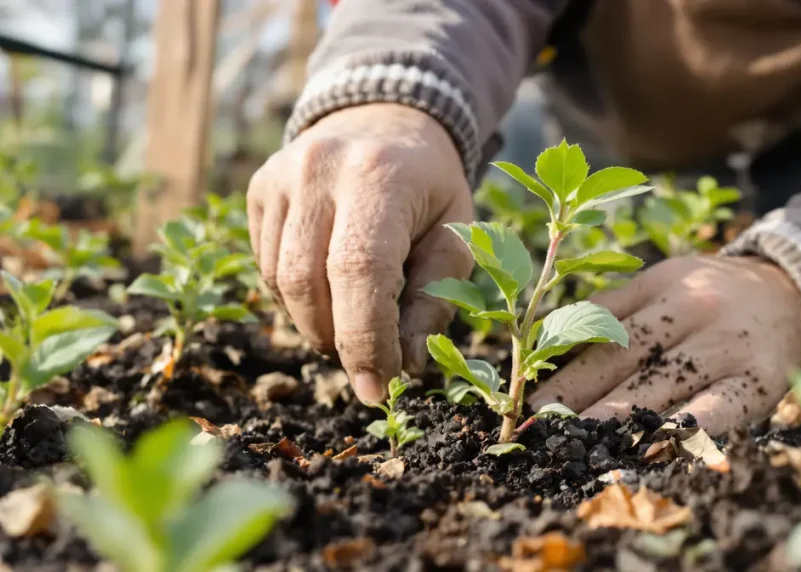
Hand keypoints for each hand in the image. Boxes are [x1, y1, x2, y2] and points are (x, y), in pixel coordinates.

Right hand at [247, 104, 473, 402]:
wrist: (387, 119)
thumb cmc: (430, 189)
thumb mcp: (457, 236)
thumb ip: (436, 298)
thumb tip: (408, 364)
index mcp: (381, 176)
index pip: (359, 271)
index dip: (365, 339)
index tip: (378, 387)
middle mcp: (321, 168)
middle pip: (308, 283)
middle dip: (337, 341)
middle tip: (368, 363)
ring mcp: (282, 174)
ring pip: (280, 281)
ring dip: (315, 324)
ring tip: (352, 322)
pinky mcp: (259, 187)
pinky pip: (265, 266)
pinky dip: (295, 298)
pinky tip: (328, 287)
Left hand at [528, 256, 800, 435]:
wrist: (800, 289)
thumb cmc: (715, 294)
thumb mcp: (665, 281)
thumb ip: (614, 308)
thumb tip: (550, 342)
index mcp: (663, 284)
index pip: (603, 333)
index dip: (564, 372)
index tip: (530, 406)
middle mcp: (695, 309)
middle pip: (628, 360)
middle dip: (582, 403)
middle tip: (546, 436)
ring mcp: (730, 344)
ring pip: (667, 386)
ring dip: (622, 423)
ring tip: (584, 452)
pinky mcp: (762, 378)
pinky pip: (721, 408)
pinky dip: (689, 430)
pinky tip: (657, 451)